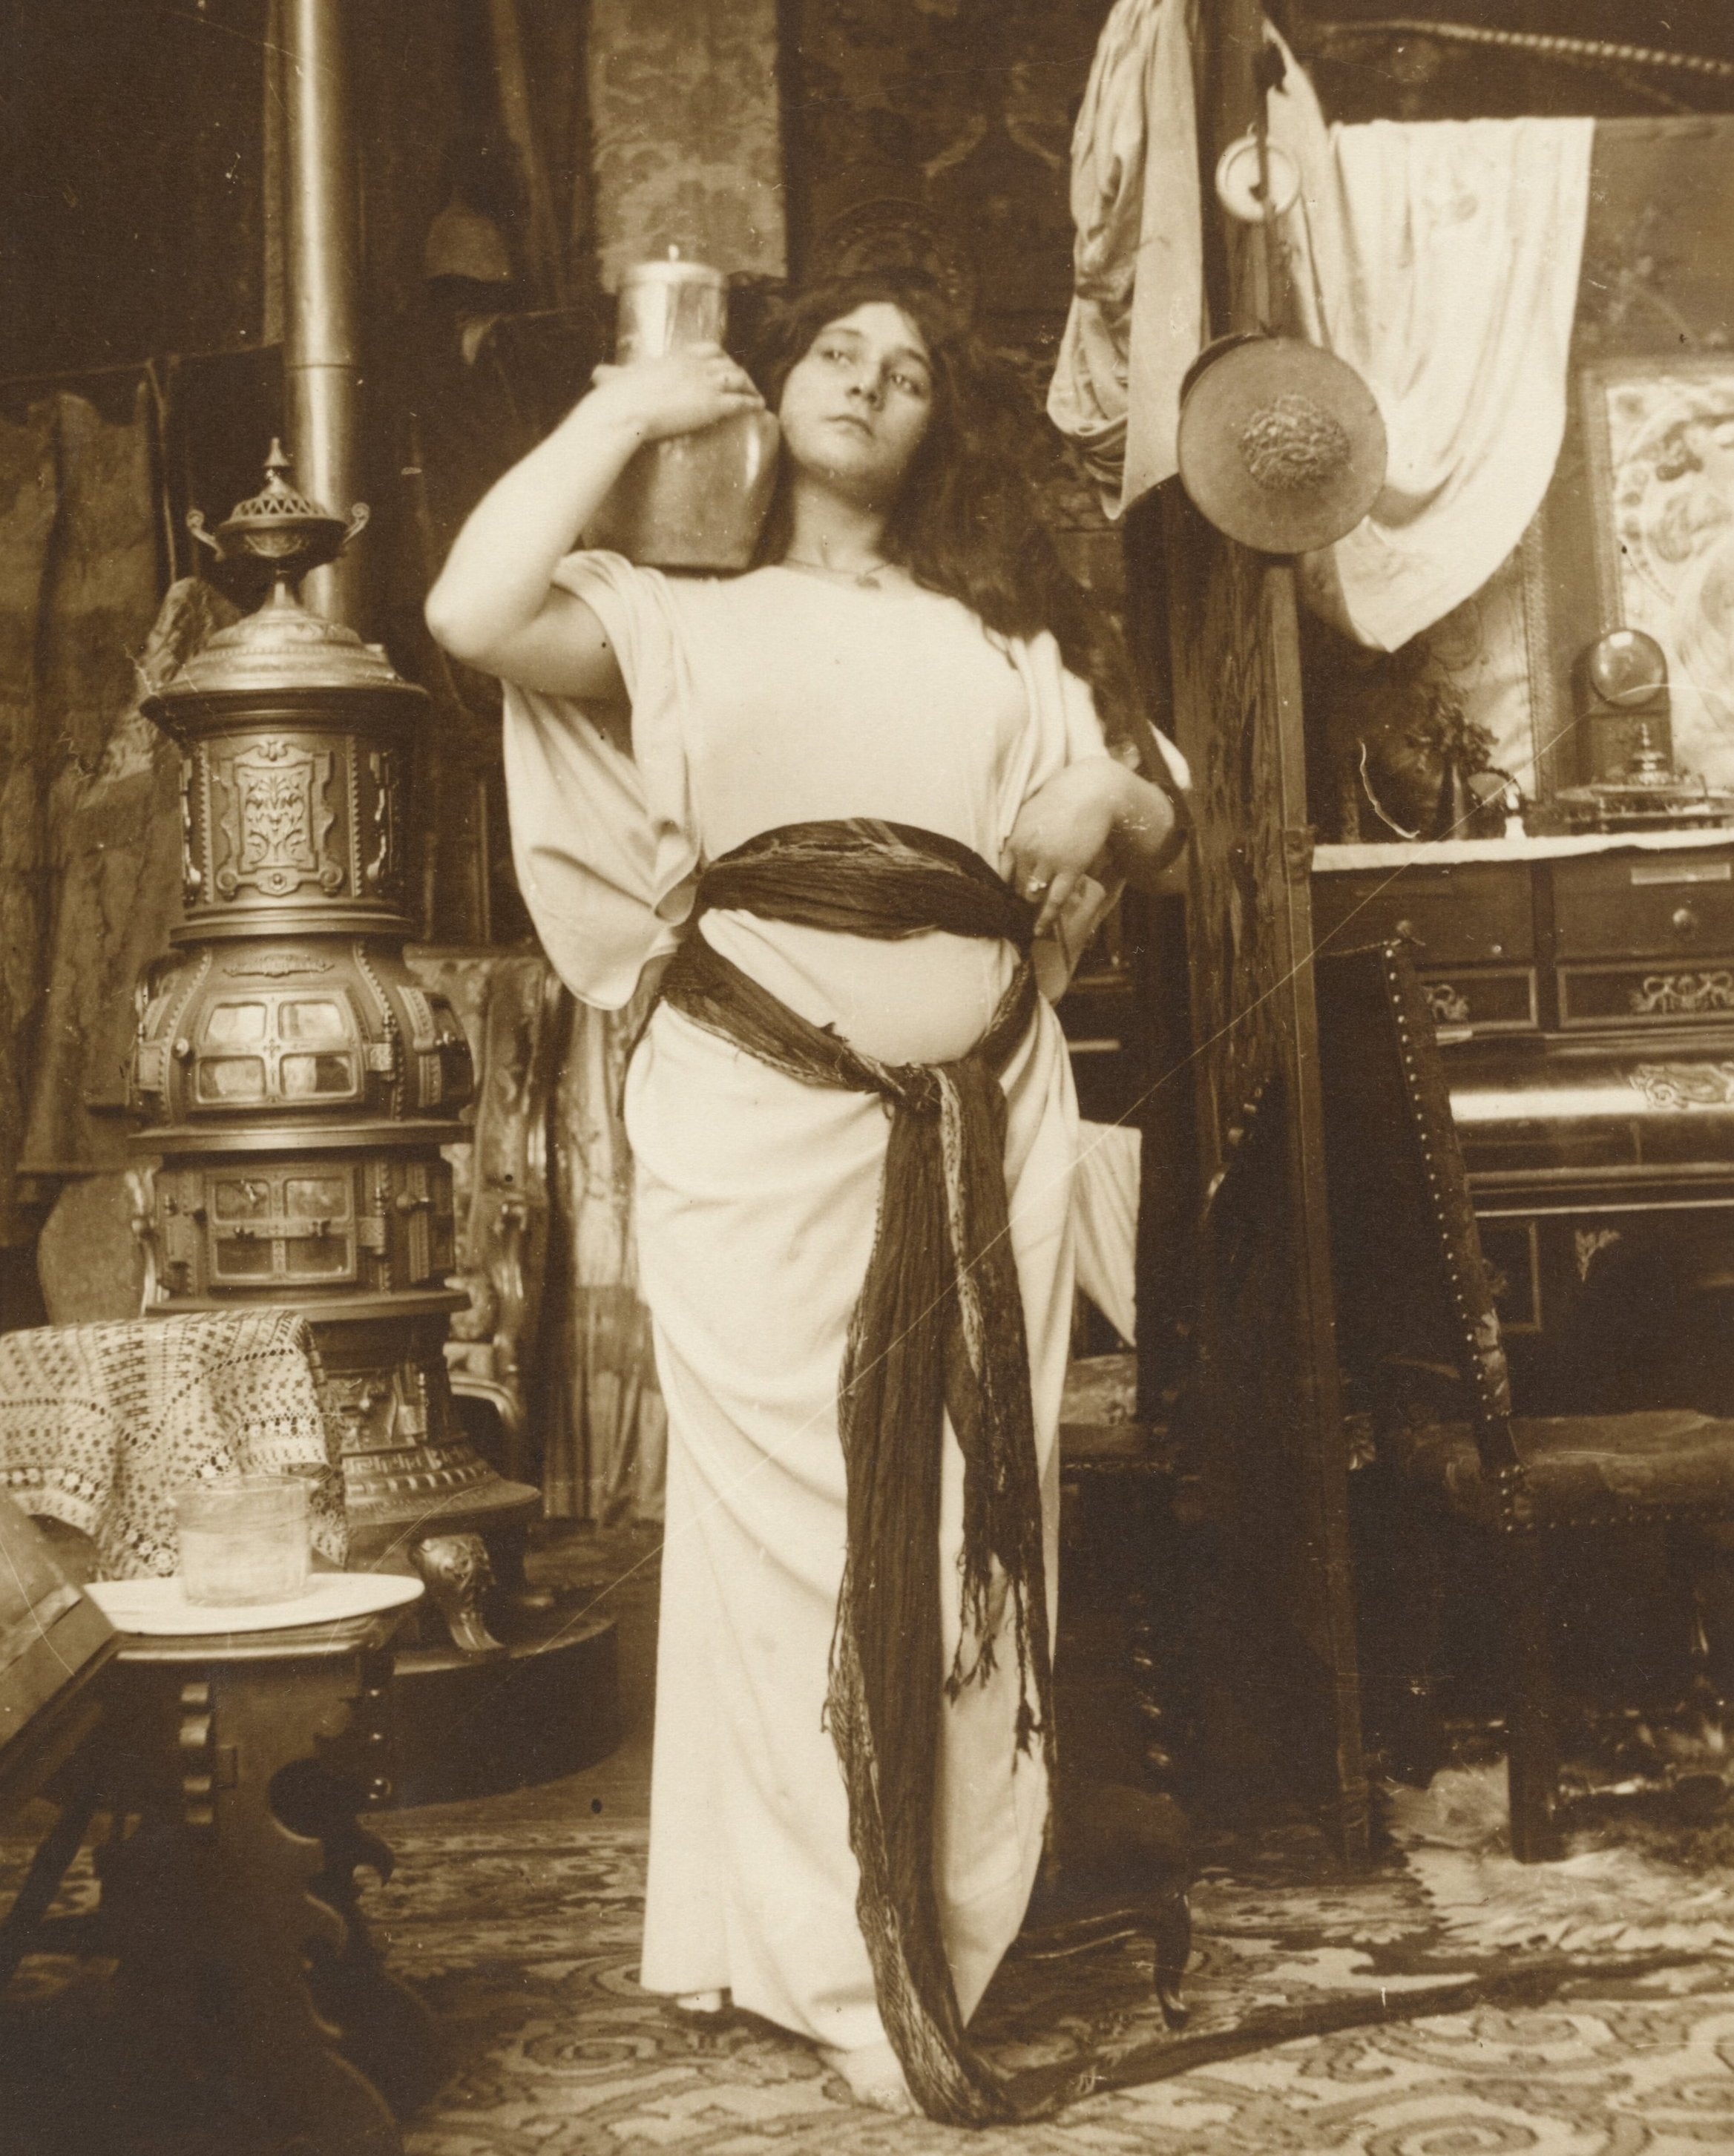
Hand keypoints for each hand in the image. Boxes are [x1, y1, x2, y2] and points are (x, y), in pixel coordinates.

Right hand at [584, 345, 767, 444]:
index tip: (724, 366)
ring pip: (739, 379)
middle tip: (744, 385)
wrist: (628, 409)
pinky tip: (759, 408)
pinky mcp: (713, 403)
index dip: (721, 357)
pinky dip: (752, 403)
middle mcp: (696, 364)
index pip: (709, 347)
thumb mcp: (617, 377)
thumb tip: (595, 374)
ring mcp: (707, 383)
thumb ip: (611, 374)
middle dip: (739, 373)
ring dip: (750, 388)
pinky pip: (741, 401)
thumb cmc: (619, 397)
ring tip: (757, 398)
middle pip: (728, 362)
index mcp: (677, 355)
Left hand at [1007, 761, 1132, 934]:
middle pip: (1015, 886)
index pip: (1001, 873)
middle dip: (1017, 901)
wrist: (1091, 792)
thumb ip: (1020, 836)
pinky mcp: (1069, 869)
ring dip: (1030, 910)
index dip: (1003, 890)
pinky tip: (1040, 930)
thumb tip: (1011, 854)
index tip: (1004, 902)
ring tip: (1028, 924)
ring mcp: (1048, 861)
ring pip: (1032, 895)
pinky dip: (1046, 918)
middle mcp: (1026, 851)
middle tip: (1018, 915)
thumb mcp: (1030, 815)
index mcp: (1014, 838)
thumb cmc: (1062, 801)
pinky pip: (1054, 900)